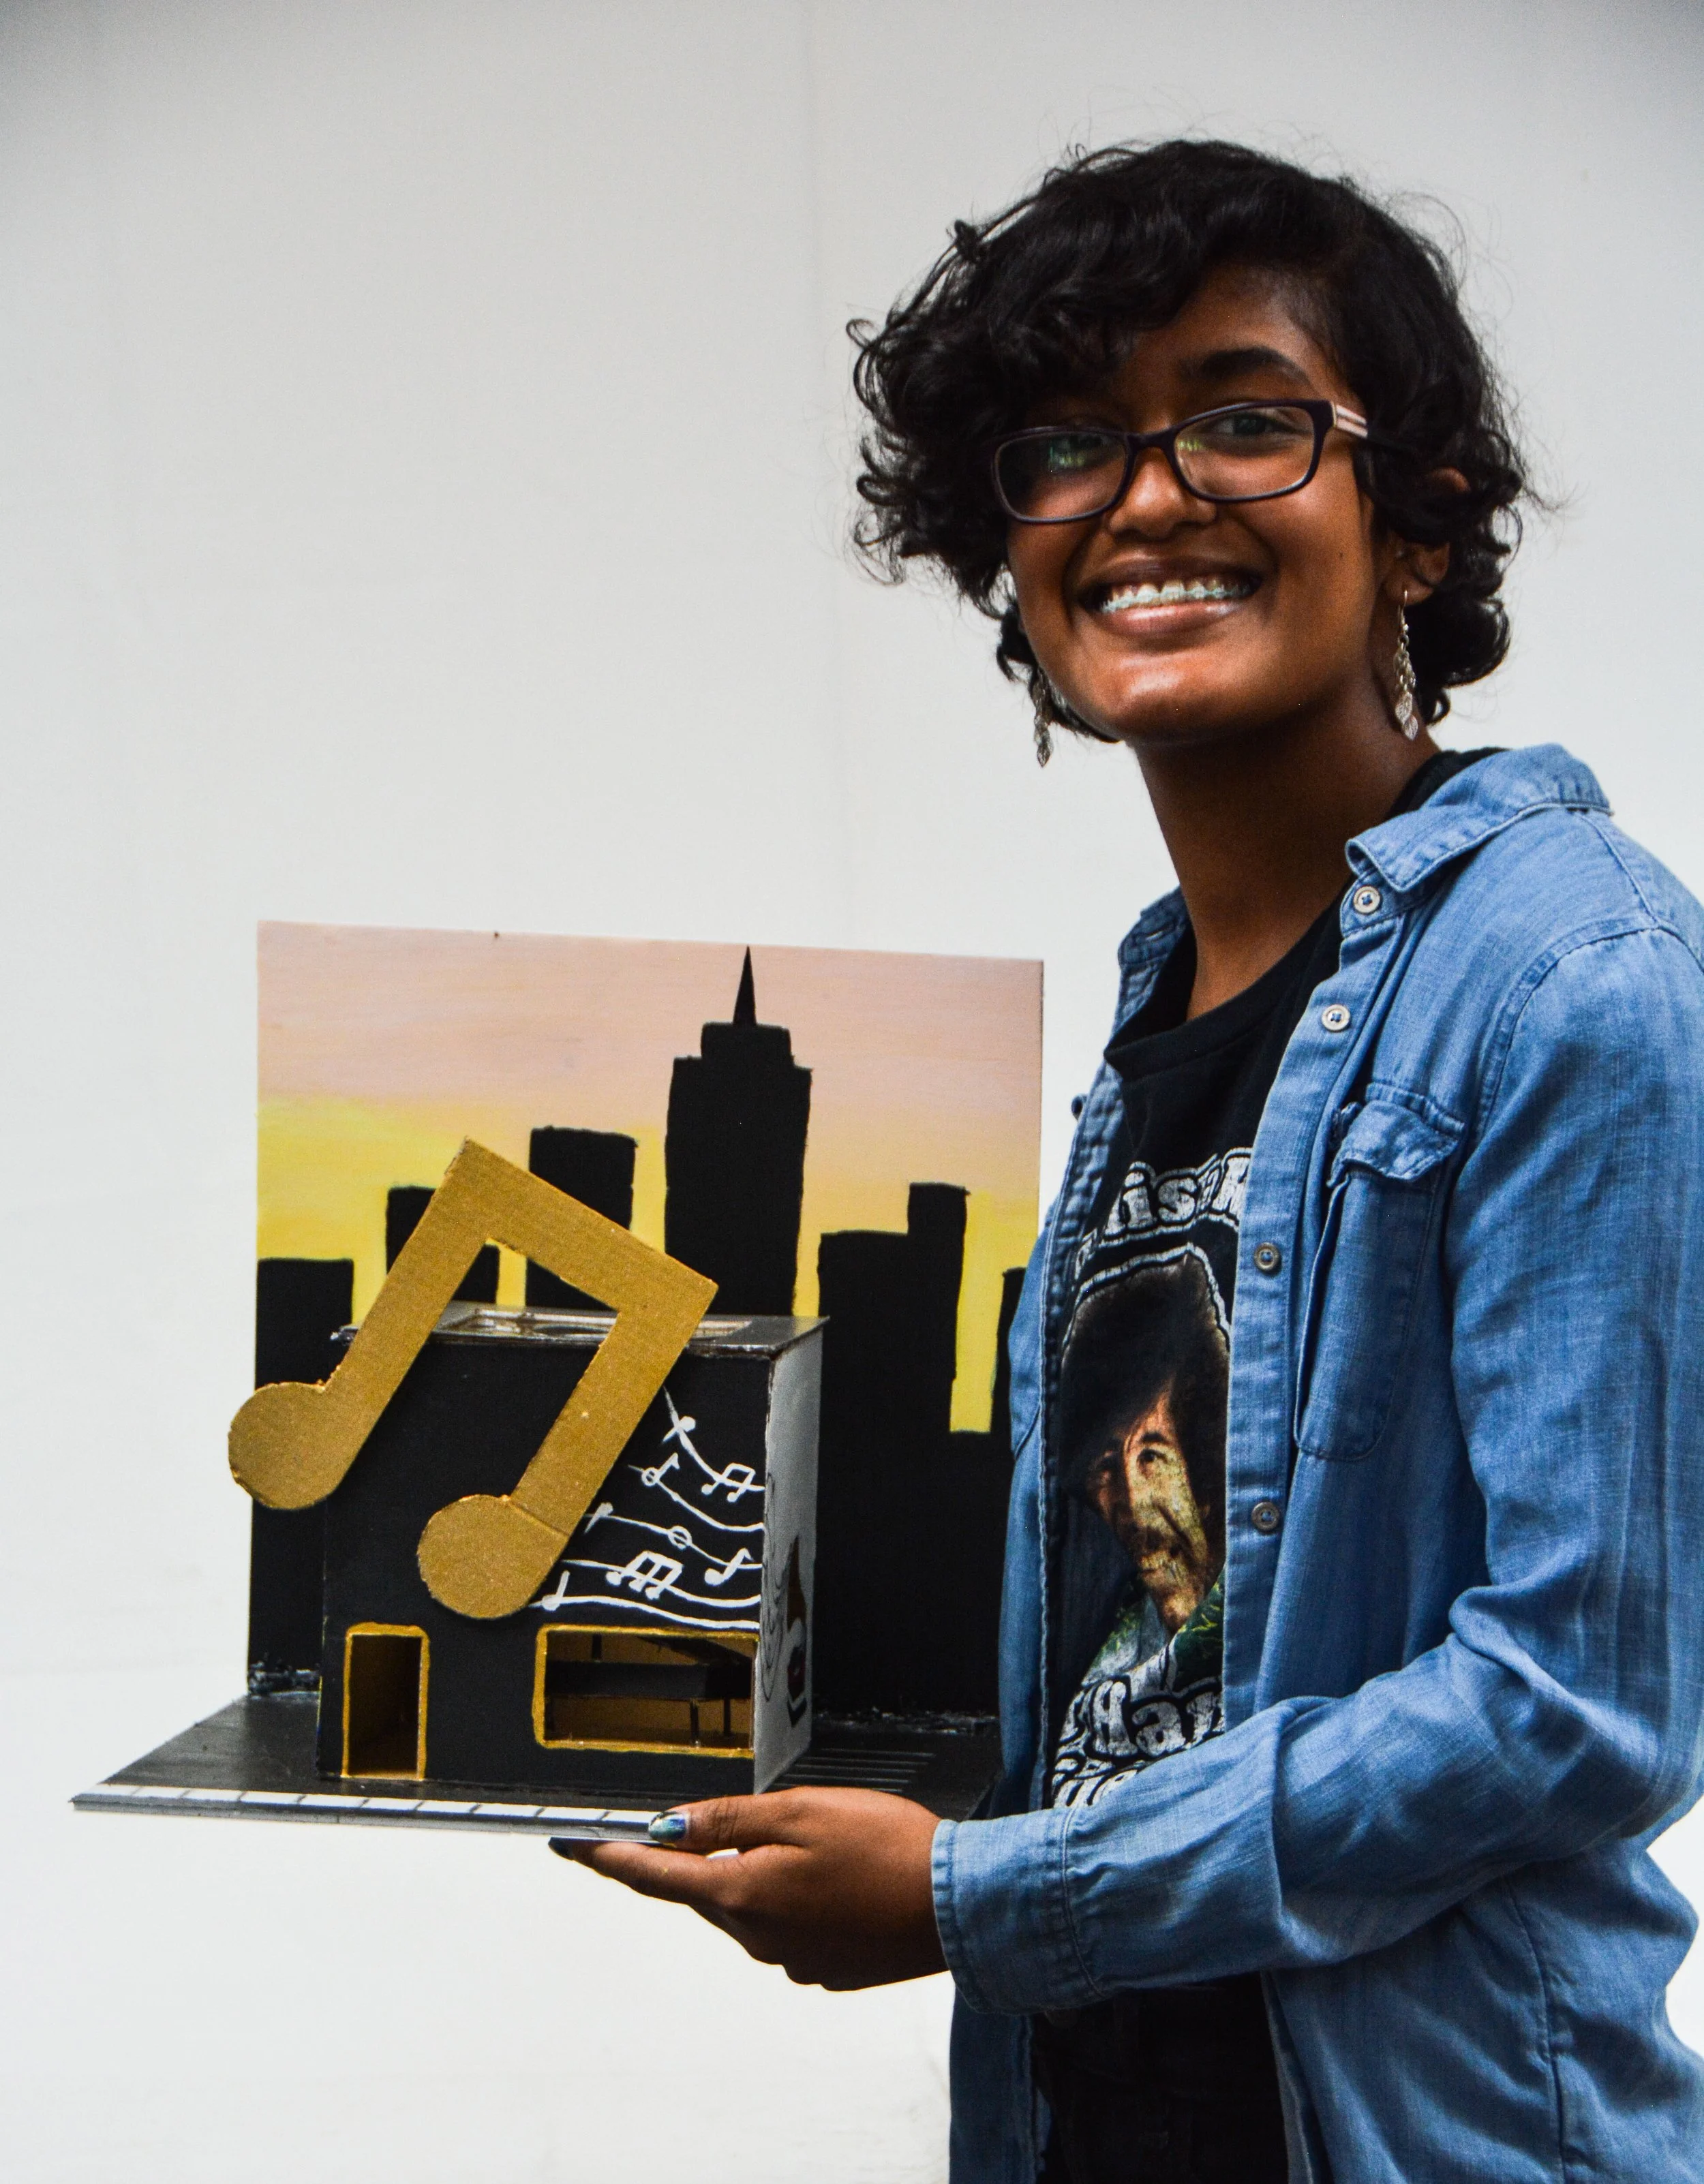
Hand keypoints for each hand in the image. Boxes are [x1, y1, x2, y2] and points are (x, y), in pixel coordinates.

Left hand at [553, 1787, 946, 1989]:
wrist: (957, 1905)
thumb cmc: (886, 1849)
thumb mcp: (799, 1811)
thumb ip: (727, 1819)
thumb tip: (667, 1826)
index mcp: (743, 1894)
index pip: (657, 1874)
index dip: (612, 1857)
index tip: (575, 1846)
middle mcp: (757, 1937)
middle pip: (705, 1889)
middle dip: (705, 1854)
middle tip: (730, 1818)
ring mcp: (790, 1959)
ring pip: (748, 1907)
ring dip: (758, 1874)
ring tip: (812, 1840)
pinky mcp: (823, 1967)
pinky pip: (787, 1927)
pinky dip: (795, 1898)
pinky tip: (834, 1876)